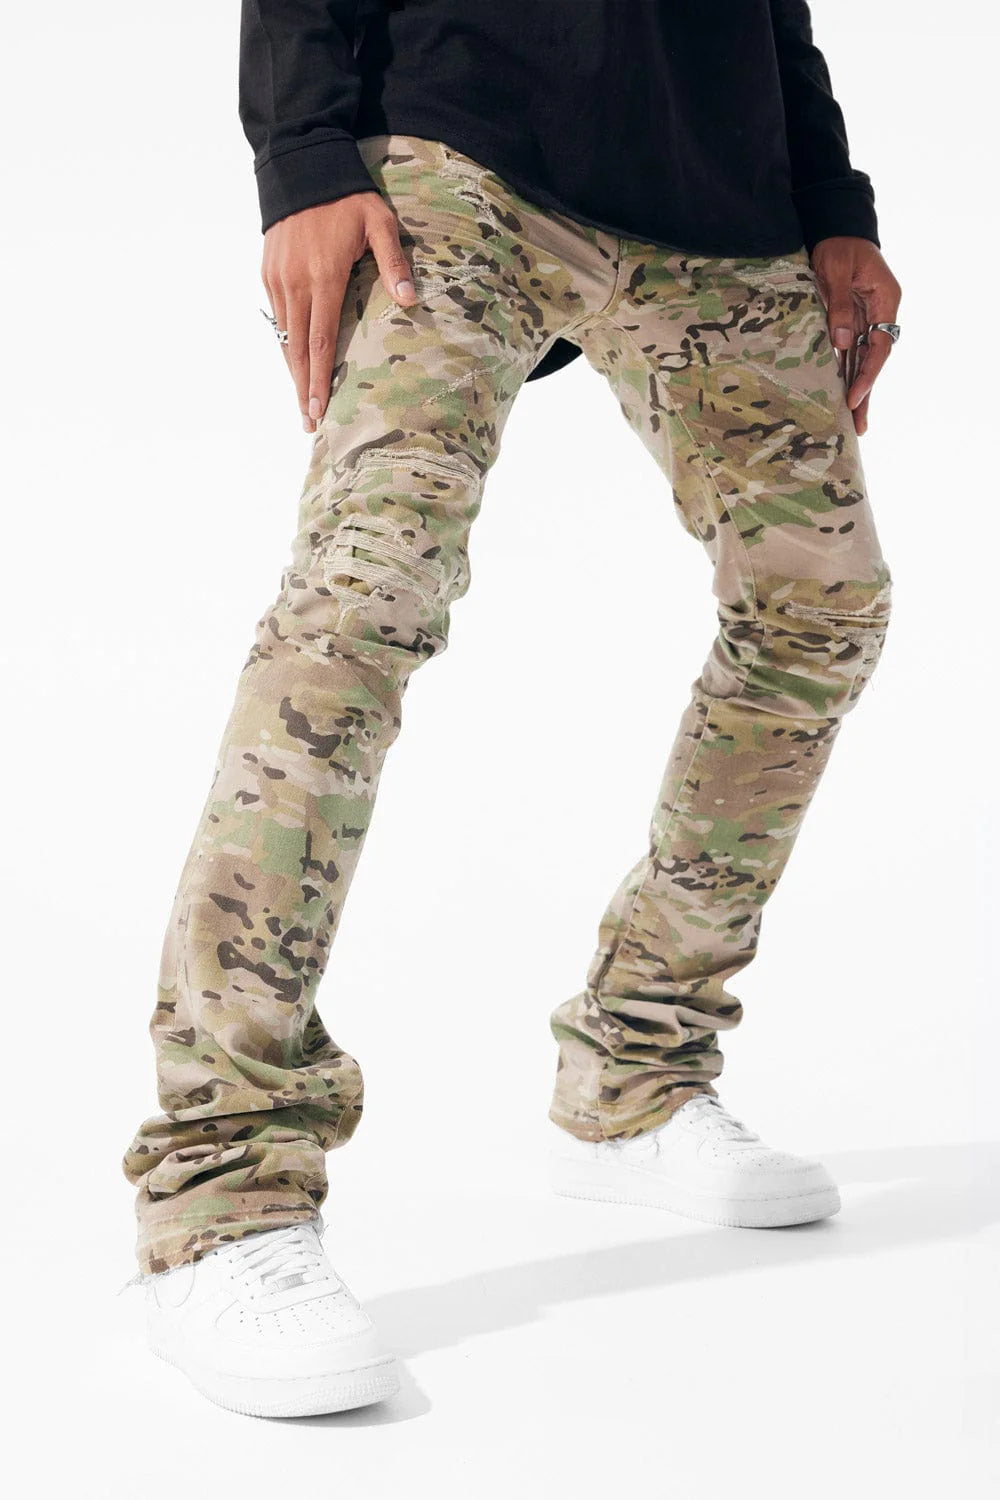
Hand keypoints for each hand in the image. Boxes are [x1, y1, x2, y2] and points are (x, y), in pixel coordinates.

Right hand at [261, 194, 418, 431]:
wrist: (300, 166)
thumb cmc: (347, 196)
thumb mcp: (379, 223)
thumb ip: (394, 264)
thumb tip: (409, 302)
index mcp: (323, 277)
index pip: (321, 341)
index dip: (319, 380)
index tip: (320, 410)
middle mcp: (295, 284)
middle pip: (298, 350)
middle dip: (303, 389)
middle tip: (308, 422)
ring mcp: (278, 280)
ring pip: (284, 337)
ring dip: (292, 372)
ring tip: (301, 401)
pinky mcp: (268, 273)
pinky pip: (277, 318)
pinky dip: (284, 344)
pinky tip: (293, 362)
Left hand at [809, 236, 900, 435]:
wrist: (836, 228)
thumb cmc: (839, 244)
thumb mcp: (836, 270)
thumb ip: (839, 305)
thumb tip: (842, 343)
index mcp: (885, 300)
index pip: (880, 346)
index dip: (868, 374)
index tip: (854, 398)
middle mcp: (881, 313)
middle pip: (874, 359)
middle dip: (866, 393)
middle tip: (858, 426)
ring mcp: (867, 317)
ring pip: (863, 359)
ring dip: (858, 388)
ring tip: (852, 420)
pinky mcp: (851, 320)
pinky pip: (850, 351)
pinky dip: (847, 373)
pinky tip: (841, 393)